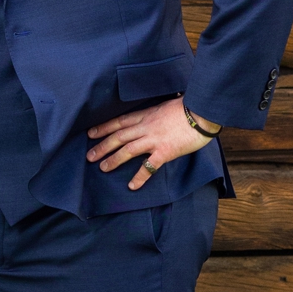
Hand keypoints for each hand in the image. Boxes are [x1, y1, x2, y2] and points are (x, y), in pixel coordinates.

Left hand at [87, 96, 213, 191]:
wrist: (203, 112)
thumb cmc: (189, 107)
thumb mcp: (166, 105)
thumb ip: (156, 113)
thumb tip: (153, 115)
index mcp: (146, 115)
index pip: (119, 121)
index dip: (103, 128)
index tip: (90, 133)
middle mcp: (146, 127)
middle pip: (118, 137)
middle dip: (102, 146)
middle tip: (89, 156)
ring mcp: (154, 140)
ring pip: (127, 150)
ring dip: (113, 159)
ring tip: (102, 168)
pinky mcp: (165, 151)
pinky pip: (149, 166)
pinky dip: (139, 176)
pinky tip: (132, 185)